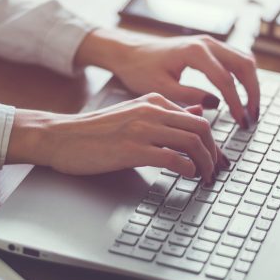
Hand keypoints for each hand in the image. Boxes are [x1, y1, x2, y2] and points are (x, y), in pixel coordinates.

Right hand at [6, 94, 228, 181]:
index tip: (216, 159)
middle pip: (201, 129)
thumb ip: (165, 114)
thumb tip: (198, 111)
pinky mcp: (132, 149)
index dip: (213, 142)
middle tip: (216, 171)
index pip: (197, 118)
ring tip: (205, 178)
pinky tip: (187, 176)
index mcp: (153, 101)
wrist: (62, 137)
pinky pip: (172, 158)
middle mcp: (151, 111)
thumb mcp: (134, 114)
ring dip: (205, 164)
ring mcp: (142, 129)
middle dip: (215, 153)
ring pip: (192, 142)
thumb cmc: (96, 130)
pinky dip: (187, 169)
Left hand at [75, 29, 259, 127]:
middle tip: (252, 117)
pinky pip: (235, 59)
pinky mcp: (208, 47)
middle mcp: (206, 43)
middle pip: (244, 65)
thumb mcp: (161, 88)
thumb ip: (189, 96)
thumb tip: (216, 105)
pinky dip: (242, 76)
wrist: (129, 52)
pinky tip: (240, 96)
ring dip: (251, 84)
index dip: (236, 103)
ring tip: (250, 109)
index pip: (225, 79)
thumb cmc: (139, 69)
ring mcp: (209, 43)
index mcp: (194, 52)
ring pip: (243, 60)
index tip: (241, 122)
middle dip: (253, 92)